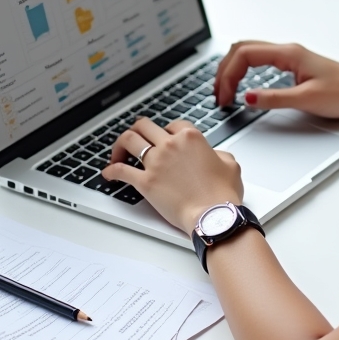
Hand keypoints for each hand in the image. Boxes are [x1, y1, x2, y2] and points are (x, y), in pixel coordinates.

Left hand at [102, 118, 242, 234]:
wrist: (214, 215)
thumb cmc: (222, 194)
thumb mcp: (231, 165)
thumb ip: (220, 154)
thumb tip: (214, 155)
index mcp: (191, 138)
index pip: (173, 124)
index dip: (168, 130)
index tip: (164, 138)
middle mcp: (171, 145)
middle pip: (145, 126)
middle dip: (138, 130)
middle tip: (136, 138)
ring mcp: (156, 162)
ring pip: (129, 140)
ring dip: (121, 144)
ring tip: (118, 152)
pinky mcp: (146, 182)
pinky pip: (121, 171)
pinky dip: (111, 171)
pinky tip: (108, 173)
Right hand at [214, 41, 338, 117]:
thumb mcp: (307, 100)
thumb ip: (275, 99)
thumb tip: (248, 98)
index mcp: (288, 53)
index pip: (244, 55)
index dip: (228, 75)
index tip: (224, 97)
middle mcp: (288, 50)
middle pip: (242, 49)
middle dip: (224, 70)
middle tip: (218, 94)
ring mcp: (291, 56)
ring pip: (250, 53)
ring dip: (233, 69)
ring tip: (225, 91)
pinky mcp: (295, 65)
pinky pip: (261, 60)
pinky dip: (245, 70)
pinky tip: (244, 86)